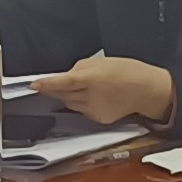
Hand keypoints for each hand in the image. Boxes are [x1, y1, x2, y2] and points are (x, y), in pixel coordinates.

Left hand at [35, 54, 175, 125]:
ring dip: (70, 96)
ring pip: (70, 104)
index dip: (48, 84)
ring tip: (86, 87)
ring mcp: (95, 110)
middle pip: (63, 95)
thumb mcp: (103, 62)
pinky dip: (82, 104)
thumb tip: (67, 76)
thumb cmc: (128, 72)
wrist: (147, 90)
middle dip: (56, 89)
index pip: (64, 82)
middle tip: (55, 83)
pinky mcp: (99, 119)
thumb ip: (81, 68)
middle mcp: (92, 97)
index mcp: (93, 78)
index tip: (34, 84)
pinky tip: (95, 97)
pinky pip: (82, 111)